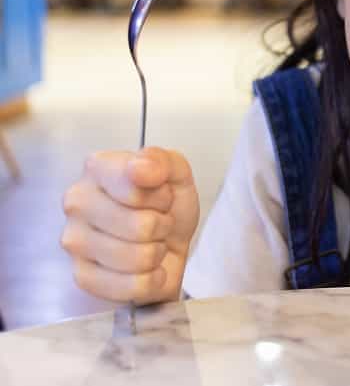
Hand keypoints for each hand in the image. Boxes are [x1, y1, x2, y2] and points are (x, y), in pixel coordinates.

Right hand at [61, 147, 199, 304]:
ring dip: (157, 253)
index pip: (135, 184)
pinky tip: (145, 269)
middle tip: (157, 223)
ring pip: (138, 257)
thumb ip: (161, 161)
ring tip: (151, 243)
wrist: (169, 244)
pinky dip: (151, 280)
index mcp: (98, 168)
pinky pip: (133, 286)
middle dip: (162, 227)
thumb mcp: (176, 174)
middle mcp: (77, 201)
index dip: (162, 196)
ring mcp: (75, 241)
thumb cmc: (167, 206)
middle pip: (140, 225)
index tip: (162, 195)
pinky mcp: (82, 277)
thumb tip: (138, 168)